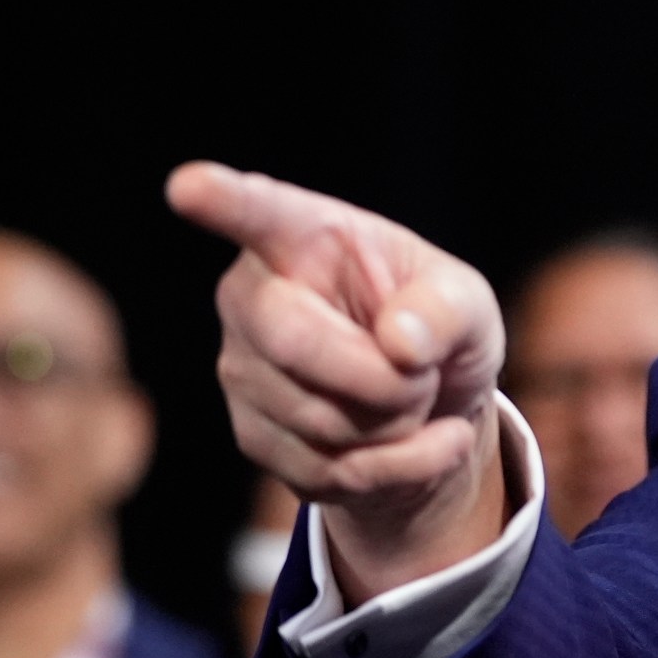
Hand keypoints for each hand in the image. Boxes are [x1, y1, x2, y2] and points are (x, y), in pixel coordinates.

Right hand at [168, 162, 508, 601]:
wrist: (433, 413)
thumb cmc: (439, 331)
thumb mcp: (468, 304)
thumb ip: (448, 308)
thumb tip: (402, 342)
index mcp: (304, 236)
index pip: (258, 212)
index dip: (223, 200)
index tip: (189, 186)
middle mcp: (253, 296)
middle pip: (293, 341)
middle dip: (384, 376)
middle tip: (424, 372)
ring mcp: (243, 369)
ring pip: (320, 420)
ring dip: (399, 425)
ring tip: (415, 398)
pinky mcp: (254, 436)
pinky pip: (330, 471)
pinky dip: (399, 468)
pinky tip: (420, 445)